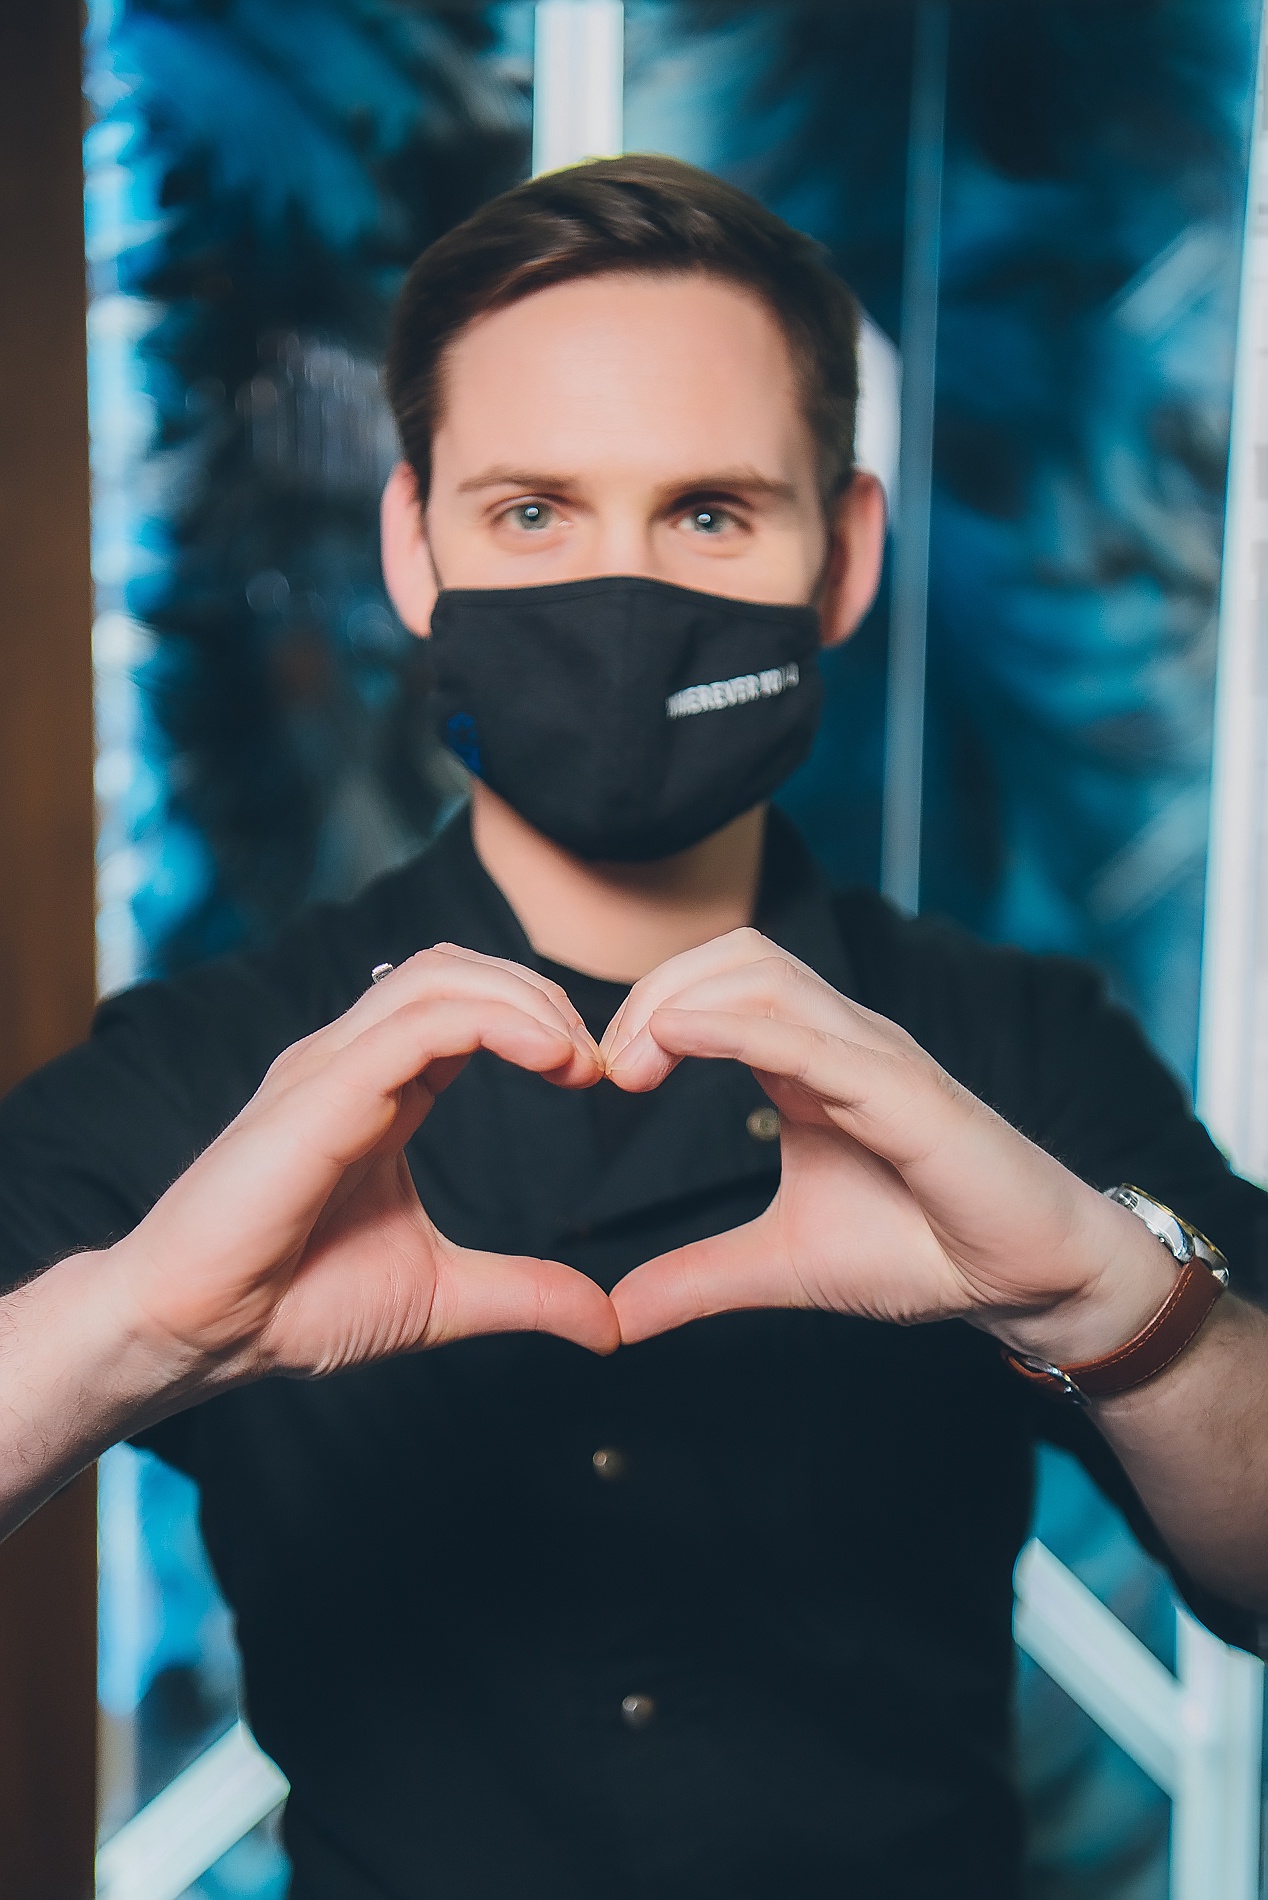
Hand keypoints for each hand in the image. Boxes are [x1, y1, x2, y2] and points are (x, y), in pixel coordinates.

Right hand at [112, 946, 618, 1385]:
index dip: (538, 1019)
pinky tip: (551, 1057)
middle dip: (539, 994)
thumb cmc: (292, 1306)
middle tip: (598, 1060)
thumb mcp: (443, 1298)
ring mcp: (330, 1066)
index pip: (463, 1004)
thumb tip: (608, 1325)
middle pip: (454, 969)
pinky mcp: (320, 1089)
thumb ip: (526, 1295)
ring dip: (526, 998)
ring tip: (578, 1056)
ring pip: (438, 976)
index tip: (594, 1077)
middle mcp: (351, 1062)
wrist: (202, 1336)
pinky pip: (419, 1022)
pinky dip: (497, 1021)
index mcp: (378, 1091)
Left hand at [601, 930, 1174, 1361]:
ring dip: (680, 1002)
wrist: (1024, 1283)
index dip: (649, 1011)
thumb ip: (698, 1278)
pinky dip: (736, 1026)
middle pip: (733, 956)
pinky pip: (811, 1038)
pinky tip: (680, 1040)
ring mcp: (875, 1057)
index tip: (601, 1079)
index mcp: (808, 1061)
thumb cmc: (922, 1252)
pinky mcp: (905, 1092)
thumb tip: (616, 1315)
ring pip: (766, 973)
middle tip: (604, 1070)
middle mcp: (840, 1041)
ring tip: (631, 1067)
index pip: (717, 984)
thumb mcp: (781, 1265)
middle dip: (654, 991)